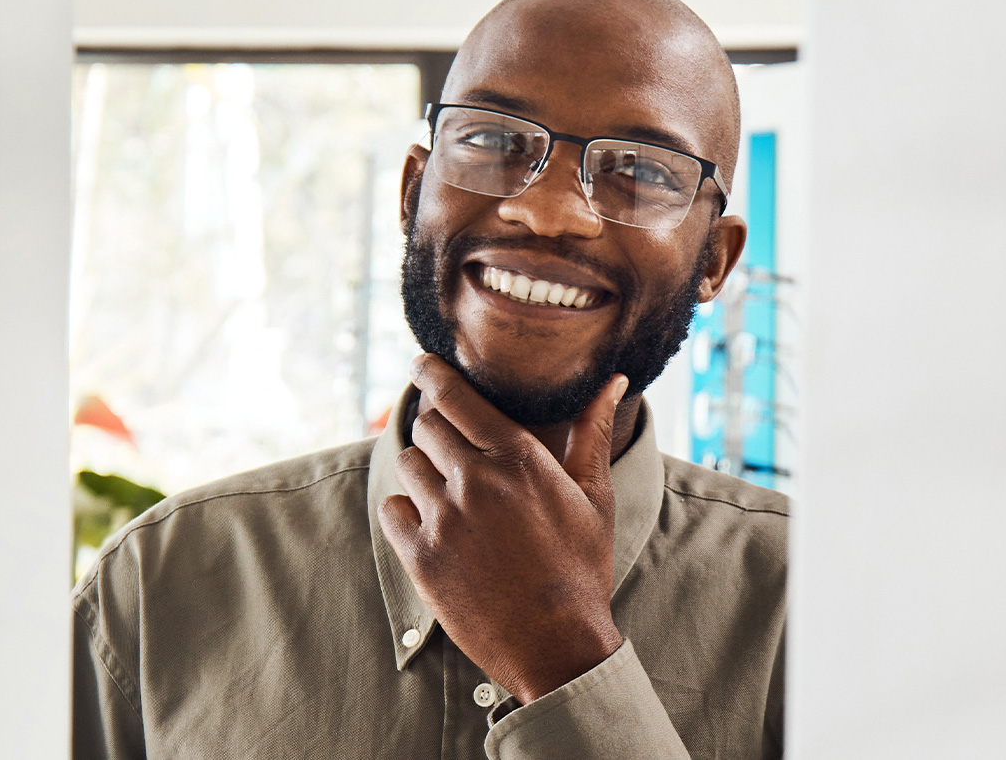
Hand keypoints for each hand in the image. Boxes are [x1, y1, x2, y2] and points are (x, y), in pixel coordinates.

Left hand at [379, 354, 629, 703]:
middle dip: (436, 427)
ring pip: (409, 465)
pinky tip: (431, 525)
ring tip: (449, 494)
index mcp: (517, 458)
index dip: (433, 374)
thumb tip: (613, 380)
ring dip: (423, 471)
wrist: (557, 644)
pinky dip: (405, 512)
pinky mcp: (420, 558)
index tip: (421, 363)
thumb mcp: (594, 496)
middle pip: (427, 425)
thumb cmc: (581, 567)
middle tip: (447, 440)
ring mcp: (443, 519)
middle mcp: (475, 480)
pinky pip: (392, 511)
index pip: (456, 396)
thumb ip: (592, 433)